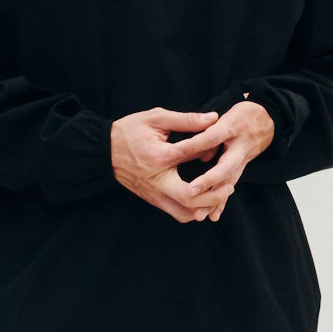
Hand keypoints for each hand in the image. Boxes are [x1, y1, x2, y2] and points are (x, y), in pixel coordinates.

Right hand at [111, 107, 238, 223]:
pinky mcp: (153, 201)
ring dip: (204, 208)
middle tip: (229, 187)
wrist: (104, 151)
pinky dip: (193, 210)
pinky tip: (204, 199)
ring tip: (218, 196)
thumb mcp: (155, 119)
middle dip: (214, 196)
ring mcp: (154, 194)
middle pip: (191, 199)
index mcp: (159, 156)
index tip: (225, 141)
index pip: (192, 153)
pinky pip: (177, 213)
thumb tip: (213, 118)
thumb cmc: (129, 132)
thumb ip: (186, 120)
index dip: (211, 147)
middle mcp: (158, 181)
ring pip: (185, 213)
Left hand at [167, 98, 275, 221]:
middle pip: (224, 167)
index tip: (178, 151)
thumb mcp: (225, 115)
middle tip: (190, 192)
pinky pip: (229, 187)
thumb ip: (208, 128)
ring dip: (214, 199)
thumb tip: (193, 146)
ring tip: (200, 214)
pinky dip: (221, 202)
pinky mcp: (239, 171)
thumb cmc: (241, 116)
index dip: (195, 144)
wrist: (267, 120)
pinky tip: (213, 216)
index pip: (211, 137)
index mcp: (232, 128)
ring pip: (227, 183)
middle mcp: (239, 148)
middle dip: (207, 181)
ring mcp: (242, 162)